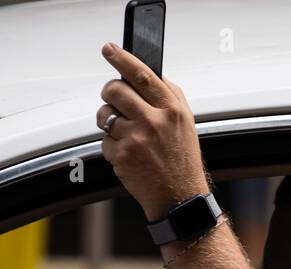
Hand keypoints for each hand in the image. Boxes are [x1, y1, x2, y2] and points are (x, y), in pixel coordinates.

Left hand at [97, 42, 208, 222]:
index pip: (142, 74)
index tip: (109, 49)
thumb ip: (169, 97)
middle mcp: (155, 120)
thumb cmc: (182, 161)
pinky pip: (104, 139)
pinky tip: (128, 154)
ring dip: (107, 120)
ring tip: (123, 132)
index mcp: (173, 109)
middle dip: (109, 93)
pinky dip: (111, 145)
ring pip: (105, 114)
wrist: (179, 198)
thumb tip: (144, 75)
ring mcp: (136, 137)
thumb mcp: (186, 124)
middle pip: (115, 89)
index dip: (122, 58)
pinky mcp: (122, 154)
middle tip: (113, 99)